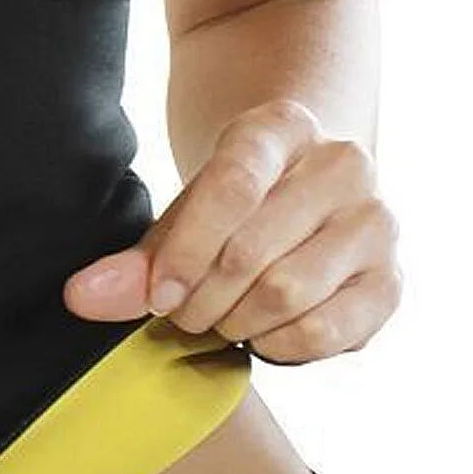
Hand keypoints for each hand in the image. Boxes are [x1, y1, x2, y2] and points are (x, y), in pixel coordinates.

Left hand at [61, 97, 401, 364]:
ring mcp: (376, 222)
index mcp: (283, 127)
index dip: (186, 251)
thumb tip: (82, 297)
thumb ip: (134, 260)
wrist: (302, 199)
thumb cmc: (229, 208)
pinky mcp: (390, 281)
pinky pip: (324, 331)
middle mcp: (344, 164)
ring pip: (287, 293)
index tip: (156, 297)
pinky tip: (260, 333)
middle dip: (202, 300)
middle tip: (181, 316)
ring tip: (219, 319)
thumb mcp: (181, 216)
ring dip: (236, 323)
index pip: (233, 185)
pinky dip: (278, 346)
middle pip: (254, 252)